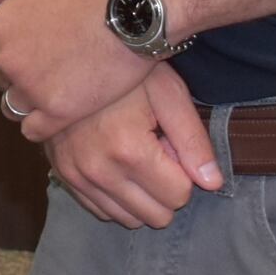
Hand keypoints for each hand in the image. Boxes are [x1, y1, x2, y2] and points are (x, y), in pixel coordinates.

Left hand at [0, 0, 155, 137]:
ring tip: (58, 93)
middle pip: (3, 78)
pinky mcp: (58, 112)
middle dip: (22, 74)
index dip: (15, 47)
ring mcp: (31, 88)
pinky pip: (35, 130)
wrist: (138, 6)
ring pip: (15, 107)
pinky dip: (43, 126)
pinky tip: (61, 115)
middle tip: (53, 70)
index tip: (37, 48)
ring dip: (30, 102)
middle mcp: (8, 60)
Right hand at [40, 62, 222, 228]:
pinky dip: (116, 197)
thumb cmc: (127, 70)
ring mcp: (76, 175)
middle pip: (156, 215)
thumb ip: (194, 141)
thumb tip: (212, 183)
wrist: (69, 55)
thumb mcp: (169, 94)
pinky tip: (116, 165)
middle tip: (155, 151)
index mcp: (128, 149)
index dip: (184, 172)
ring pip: (128, 219)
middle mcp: (98, 170)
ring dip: (141, 196)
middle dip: (165, 188)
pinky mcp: (63, 176)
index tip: (170, 143)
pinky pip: (101, 211)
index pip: (178, 195)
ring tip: (134, 156)